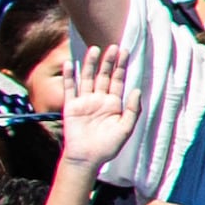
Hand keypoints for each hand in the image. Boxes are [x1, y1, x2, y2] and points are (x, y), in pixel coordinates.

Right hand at [52, 41, 138, 173]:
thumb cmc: (108, 146)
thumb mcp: (125, 128)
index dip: (121, 67)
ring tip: (95, 49)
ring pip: (87, 78)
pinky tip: (69, 64)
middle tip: (114, 46)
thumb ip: (132, 109)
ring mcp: (84, 102)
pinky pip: (69, 88)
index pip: (118, 81)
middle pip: (104, 76)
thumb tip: (136, 89)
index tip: (125, 52)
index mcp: (114, 104)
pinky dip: (69, 76)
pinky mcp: (71, 106)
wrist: (87, 157)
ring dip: (90, 64)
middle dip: (109, 62)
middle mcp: (99, 100)